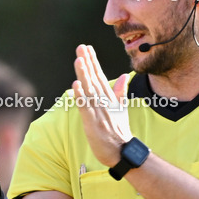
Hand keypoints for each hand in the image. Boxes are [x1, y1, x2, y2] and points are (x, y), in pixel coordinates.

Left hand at [72, 44, 130, 167]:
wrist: (122, 151)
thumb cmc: (120, 130)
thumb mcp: (122, 108)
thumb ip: (121, 91)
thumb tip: (123, 75)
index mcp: (109, 97)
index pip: (100, 75)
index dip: (93, 61)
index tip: (87, 48)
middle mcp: (104, 101)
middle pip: (94, 79)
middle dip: (88, 62)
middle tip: (81, 47)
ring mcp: (98, 111)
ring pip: (89, 90)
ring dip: (84, 75)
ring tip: (79, 60)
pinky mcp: (92, 123)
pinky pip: (85, 107)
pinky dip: (80, 96)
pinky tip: (76, 85)